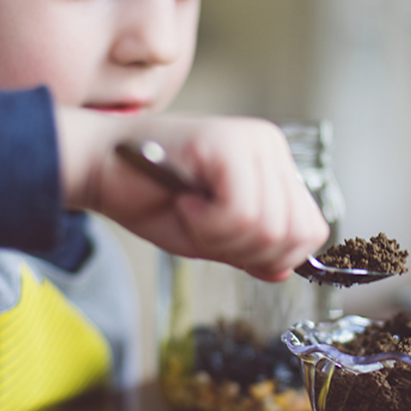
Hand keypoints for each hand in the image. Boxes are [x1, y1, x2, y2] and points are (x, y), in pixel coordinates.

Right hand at [56, 108, 329, 280]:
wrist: (100, 168)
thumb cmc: (152, 199)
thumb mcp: (214, 236)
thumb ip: (253, 250)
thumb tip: (285, 269)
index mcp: (275, 170)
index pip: (310, 232)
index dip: (270, 256)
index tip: (225, 241)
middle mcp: (272, 148)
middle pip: (294, 234)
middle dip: (243, 249)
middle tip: (202, 225)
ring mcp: (253, 141)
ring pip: (268, 226)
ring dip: (218, 235)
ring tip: (190, 209)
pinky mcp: (228, 142)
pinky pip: (240, 211)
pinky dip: (206, 222)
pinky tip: (184, 199)